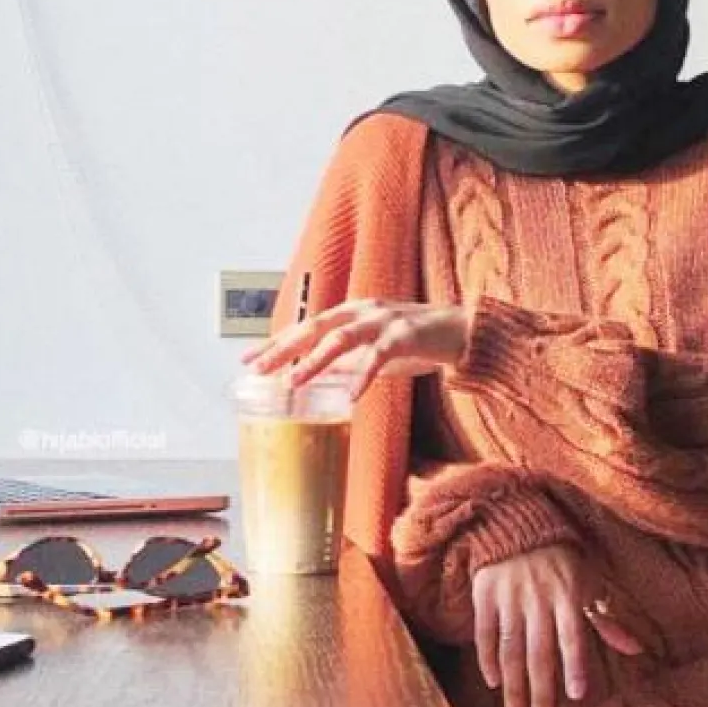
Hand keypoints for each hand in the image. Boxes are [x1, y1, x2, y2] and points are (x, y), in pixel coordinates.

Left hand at [244, 299, 468, 399]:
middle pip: (313, 327)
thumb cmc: (415, 341)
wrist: (460, 331)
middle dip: (283, 348)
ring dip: (314, 360)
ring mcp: (382, 320)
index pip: (305, 326)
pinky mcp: (404, 335)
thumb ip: (344, 361)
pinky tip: (350, 396)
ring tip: (294, 381)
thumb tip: (313, 377)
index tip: (247, 359)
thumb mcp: (371, 350)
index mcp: (350, 312)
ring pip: (340, 338)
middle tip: (258, 369)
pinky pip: (378, 357)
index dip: (275, 342)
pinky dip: (363, 377)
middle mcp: (361, 310)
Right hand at [472, 544, 642, 706]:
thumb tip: (637, 650)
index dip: (574, 664)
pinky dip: (487, 659)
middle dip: (540, 696)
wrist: (517, 524)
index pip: (572, 635)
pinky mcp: (485, 596)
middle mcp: (538, 599)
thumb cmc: (561, 561)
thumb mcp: (588, 584)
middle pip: (538, 655)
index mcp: (568, 595)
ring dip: (512, 690)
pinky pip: (485, 634)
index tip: (575, 696)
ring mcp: (509, 598)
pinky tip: (493, 684)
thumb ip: (606, 620)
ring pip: (510, 651)